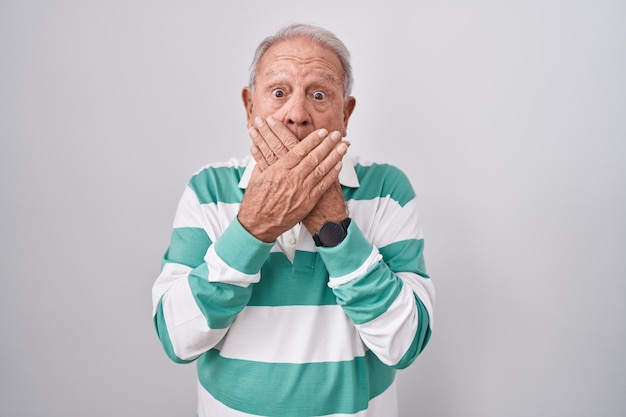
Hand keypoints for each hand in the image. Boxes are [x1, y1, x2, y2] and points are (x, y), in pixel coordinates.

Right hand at [238, 119, 347, 241]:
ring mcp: (301, 190)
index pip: (300, 150)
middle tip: (337, 134)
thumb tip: (261, 147)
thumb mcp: (256, 177)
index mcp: (279, 169)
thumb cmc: (255, 202)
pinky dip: (332, 174)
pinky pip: (323, 185)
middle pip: (314, 157)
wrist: (258, 224)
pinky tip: (339, 165)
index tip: (322, 132)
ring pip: (321, 169)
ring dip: (334, 156)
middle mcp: (292, 178)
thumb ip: (264, 162)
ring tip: (343, 146)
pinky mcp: (307, 202)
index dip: (313, 140)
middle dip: (327, 144)